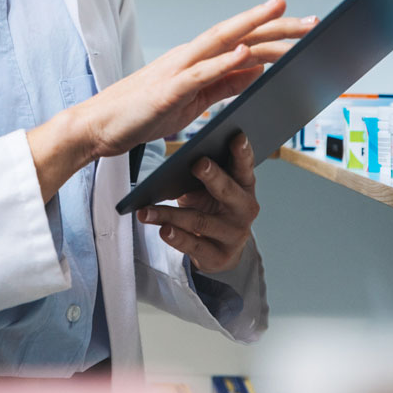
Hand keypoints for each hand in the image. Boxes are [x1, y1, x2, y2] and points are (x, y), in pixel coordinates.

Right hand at [26, 0, 313, 200]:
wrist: (99, 127)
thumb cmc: (141, 113)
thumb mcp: (192, 101)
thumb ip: (223, 85)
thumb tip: (256, 71)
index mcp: (197, 61)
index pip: (243, 41)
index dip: (274, 30)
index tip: (304, 24)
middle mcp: (189, 57)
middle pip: (239, 35)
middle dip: (277, 25)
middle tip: (313, 21)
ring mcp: (177, 70)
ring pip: (222, 42)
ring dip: (255, 29)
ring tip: (284, 17)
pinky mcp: (166, 90)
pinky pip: (198, 73)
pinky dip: (222, 62)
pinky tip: (244, 54)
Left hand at [136, 133, 259, 273]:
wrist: (220, 250)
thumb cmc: (212, 208)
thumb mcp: (211, 190)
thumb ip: (202, 176)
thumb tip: (176, 165)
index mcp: (244, 186)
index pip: (245, 166)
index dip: (242, 152)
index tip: (236, 136)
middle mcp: (244, 209)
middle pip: (227, 190)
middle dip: (212, 176)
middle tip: (197, 163)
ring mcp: (234, 235)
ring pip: (200, 221)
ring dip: (170, 214)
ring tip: (147, 210)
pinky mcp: (220, 256)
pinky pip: (195, 246)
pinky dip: (176, 238)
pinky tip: (162, 230)